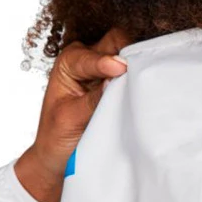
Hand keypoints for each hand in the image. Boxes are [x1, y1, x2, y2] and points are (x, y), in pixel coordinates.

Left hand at [14, 28, 130, 201]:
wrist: (58, 158)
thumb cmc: (57, 138)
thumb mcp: (71, 119)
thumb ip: (92, 99)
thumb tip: (115, 79)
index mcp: (68, 64)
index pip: (92, 55)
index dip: (106, 62)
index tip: (121, 69)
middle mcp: (86, 62)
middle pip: (113, 43)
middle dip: (127, 52)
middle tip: (139, 69)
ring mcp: (103, 73)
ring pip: (125, 55)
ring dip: (134, 64)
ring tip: (144, 78)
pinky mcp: (116, 88)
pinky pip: (131, 76)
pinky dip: (138, 78)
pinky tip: (145, 88)